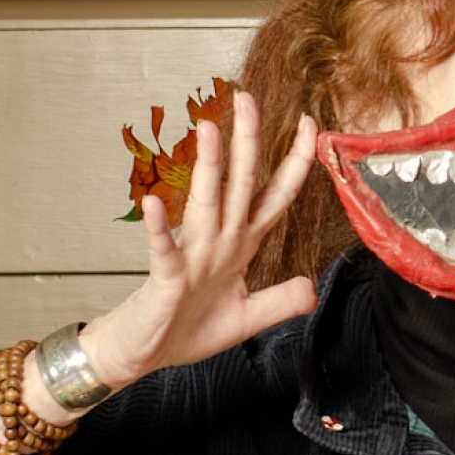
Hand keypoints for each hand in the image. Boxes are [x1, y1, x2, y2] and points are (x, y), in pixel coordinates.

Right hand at [58, 90, 319, 409]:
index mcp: (239, 246)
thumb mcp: (246, 319)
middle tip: (248, 99)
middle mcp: (218, 242)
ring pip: (205, 205)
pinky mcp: (165, 279)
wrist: (142, 356)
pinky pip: (162, 250)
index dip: (294, 164)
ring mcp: (191, 257)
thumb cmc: (185, 330)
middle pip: (239, 185)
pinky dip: (159, 228)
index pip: (274, 197)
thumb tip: (312, 287)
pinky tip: (155, 204)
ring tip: (209, 130)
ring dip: (208, 169)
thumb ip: (280, 301)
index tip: (309, 127)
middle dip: (247, 142)